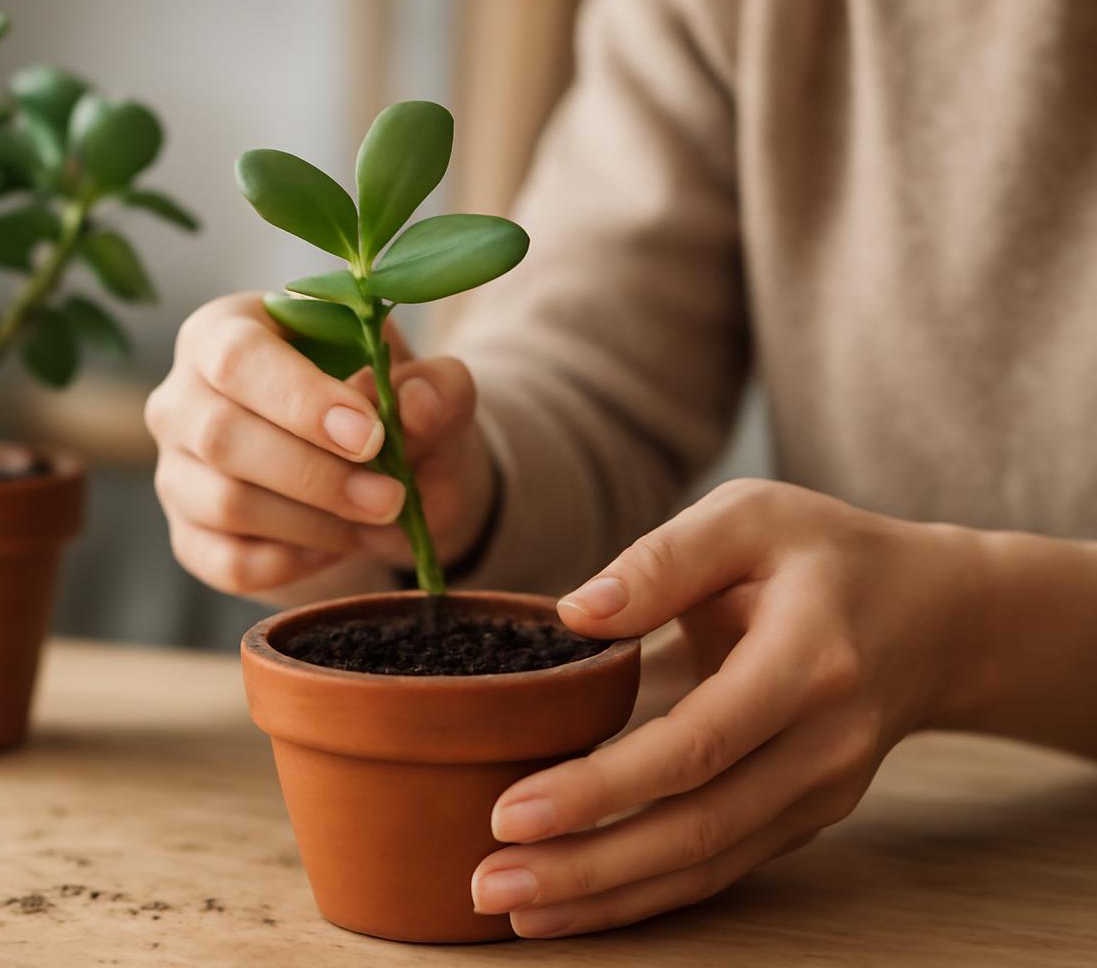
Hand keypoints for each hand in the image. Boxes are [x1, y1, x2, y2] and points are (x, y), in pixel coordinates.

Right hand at [144, 292, 494, 594]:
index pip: (237, 358)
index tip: (369, 437)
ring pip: (225, 504)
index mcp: (225, 330)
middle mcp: (182, 397)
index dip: (300, 401)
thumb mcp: (423, 383)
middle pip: (221, 437)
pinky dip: (293, 563)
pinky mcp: (189, 535)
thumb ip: (434, 386)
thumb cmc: (382, 404)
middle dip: (317, 475)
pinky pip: (228, 562)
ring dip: (314, 522)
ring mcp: (175, 471)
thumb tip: (416, 408)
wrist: (375, 468)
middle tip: (391, 498)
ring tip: (376, 520)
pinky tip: (337, 543)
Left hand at [471, 480, 979, 935]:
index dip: (603, 788)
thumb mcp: (749, 516)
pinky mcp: (803, 817)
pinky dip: (645, 893)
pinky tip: (574, 906)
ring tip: (512, 908)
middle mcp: (823, 743)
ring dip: (607, 897)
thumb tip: (574, 612)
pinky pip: (720, 867)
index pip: (697, 744)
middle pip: (698, 827)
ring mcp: (820, 791)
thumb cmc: (823, 554)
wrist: (935, 618)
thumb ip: (662, 560)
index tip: (512, 810)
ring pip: (708, 865)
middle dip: (588, 867)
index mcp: (809, 660)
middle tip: (489, 883)